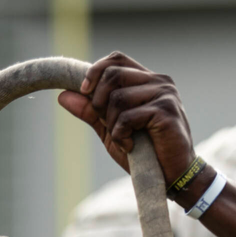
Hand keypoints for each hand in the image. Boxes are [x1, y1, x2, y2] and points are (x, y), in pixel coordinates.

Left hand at [57, 52, 197, 195]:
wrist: (173, 176)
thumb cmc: (145, 152)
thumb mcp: (111, 130)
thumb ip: (91, 112)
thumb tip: (62, 95)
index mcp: (148, 80)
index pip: (116, 60)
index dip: (95, 71)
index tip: (84, 92)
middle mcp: (159, 82)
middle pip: (113, 74)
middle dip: (99, 101)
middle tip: (107, 125)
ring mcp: (165, 95)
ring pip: (118, 97)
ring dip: (112, 124)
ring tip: (124, 140)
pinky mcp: (166, 112)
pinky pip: (128, 116)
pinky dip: (122, 135)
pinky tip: (132, 146)